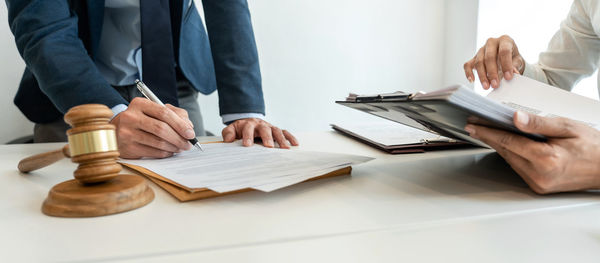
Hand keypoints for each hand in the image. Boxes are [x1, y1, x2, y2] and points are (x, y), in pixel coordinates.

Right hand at [110, 97, 195, 158]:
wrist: (116, 132)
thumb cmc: (141, 120)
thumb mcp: (154, 111)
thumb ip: (174, 114)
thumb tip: (189, 126)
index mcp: (139, 104)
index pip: (164, 113)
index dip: (180, 124)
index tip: (191, 133)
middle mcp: (131, 117)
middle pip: (161, 128)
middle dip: (179, 138)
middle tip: (189, 144)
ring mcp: (127, 133)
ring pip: (158, 142)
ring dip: (174, 147)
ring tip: (181, 148)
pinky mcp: (128, 148)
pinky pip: (153, 152)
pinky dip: (166, 153)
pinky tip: (170, 151)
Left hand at [222, 118, 298, 148]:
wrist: (248, 123)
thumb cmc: (241, 129)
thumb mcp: (231, 129)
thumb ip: (228, 133)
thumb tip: (228, 140)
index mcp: (248, 124)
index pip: (248, 129)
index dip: (248, 136)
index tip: (247, 145)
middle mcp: (261, 125)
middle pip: (265, 129)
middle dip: (267, 137)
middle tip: (268, 146)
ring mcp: (270, 127)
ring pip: (276, 131)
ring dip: (281, 139)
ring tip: (285, 148)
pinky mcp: (276, 130)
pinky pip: (285, 132)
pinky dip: (290, 137)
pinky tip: (295, 144)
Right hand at [464, 35, 524, 88]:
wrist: (506, 58)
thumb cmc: (512, 58)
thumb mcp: (518, 60)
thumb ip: (515, 66)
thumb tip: (514, 73)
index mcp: (505, 40)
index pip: (504, 51)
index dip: (506, 65)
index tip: (508, 77)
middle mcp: (491, 43)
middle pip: (489, 57)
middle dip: (492, 72)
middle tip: (495, 84)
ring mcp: (481, 50)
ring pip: (479, 62)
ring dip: (482, 76)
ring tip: (487, 86)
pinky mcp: (474, 58)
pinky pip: (468, 65)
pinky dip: (468, 73)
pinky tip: (472, 80)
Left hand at [464, 111, 599, 193]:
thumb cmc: (592, 146)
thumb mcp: (567, 127)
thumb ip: (539, 123)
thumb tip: (516, 118)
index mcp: (547, 159)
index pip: (509, 142)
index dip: (489, 132)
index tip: (473, 125)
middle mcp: (539, 175)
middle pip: (506, 152)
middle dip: (490, 137)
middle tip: (475, 125)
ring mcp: (538, 184)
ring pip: (510, 160)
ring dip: (499, 146)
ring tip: (488, 130)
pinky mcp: (538, 187)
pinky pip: (518, 167)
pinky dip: (512, 154)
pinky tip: (508, 143)